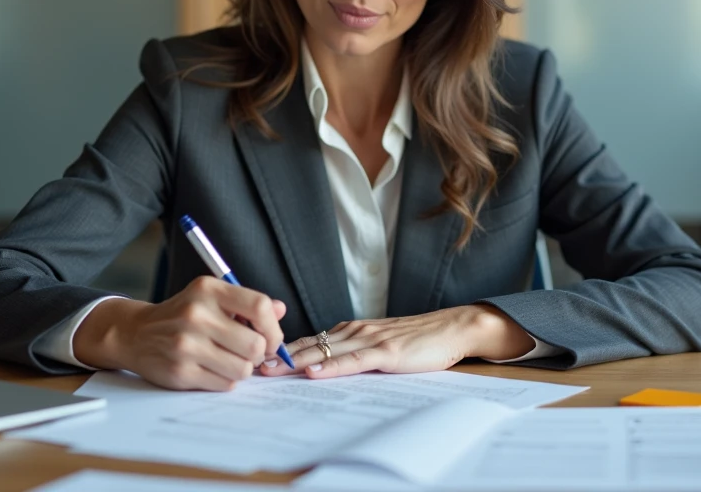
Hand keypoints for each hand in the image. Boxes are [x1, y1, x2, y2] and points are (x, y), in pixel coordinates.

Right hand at [72, 276, 287, 390]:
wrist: (136, 333)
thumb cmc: (182, 315)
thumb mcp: (210, 297)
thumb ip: (246, 304)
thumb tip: (281, 311)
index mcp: (208, 289)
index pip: (260, 307)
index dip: (274, 328)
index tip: (270, 337)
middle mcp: (197, 315)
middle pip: (256, 345)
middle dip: (259, 353)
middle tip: (248, 352)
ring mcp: (187, 345)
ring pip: (243, 369)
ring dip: (242, 369)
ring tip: (228, 360)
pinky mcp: (181, 371)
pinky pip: (225, 385)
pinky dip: (226, 380)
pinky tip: (212, 368)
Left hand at [258, 304, 534, 379]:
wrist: (451, 328)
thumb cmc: (418, 340)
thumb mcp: (379, 345)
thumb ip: (353, 353)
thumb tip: (324, 366)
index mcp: (350, 330)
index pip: (309, 341)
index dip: (281, 351)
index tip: (255, 358)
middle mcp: (354, 331)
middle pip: (309, 345)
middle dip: (278, 356)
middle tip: (249, 365)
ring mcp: (369, 340)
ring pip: (325, 351)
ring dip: (296, 362)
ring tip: (270, 371)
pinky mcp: (387, 352)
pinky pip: (354, 361)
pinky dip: (332, 367)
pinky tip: (314, 373)